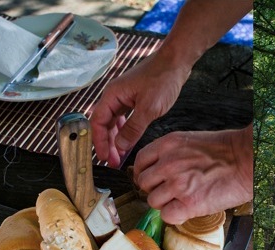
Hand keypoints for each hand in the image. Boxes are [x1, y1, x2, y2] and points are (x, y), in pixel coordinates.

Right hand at [90, 52, 191, 167]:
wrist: (176, 62)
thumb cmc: (163, 79)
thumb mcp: (149, 108)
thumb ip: (133, 128)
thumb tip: (119, 147)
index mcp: (112, 95)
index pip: (98, 122)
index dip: (99, 142)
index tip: (104, 158)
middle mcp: (115, 96)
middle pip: (104, 124)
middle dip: (107, 144)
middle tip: (113, 162)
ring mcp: (124, 97)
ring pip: (114, 122)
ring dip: (116, 139)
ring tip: (119, 156)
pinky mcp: (134, 99)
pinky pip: (124, 118)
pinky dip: (125, 131)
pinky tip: (128, 142)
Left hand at [133, 124, 252, 223]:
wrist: (247, 160)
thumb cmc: (227, 151)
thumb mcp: (191, 142)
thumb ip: (171, 154)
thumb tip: (158, 171)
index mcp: (168, 144)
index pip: (140, 162)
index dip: (145, 172)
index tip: (154, 179)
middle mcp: (168, 164)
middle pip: (143, 183)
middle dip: (155, 188)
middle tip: (171, 191)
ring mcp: (177, 185)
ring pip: (153, 201)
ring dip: (165, 203)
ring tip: (183, 199)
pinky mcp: (189, 204)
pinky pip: (167, 216)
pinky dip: (175, 216)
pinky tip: (188, 209)